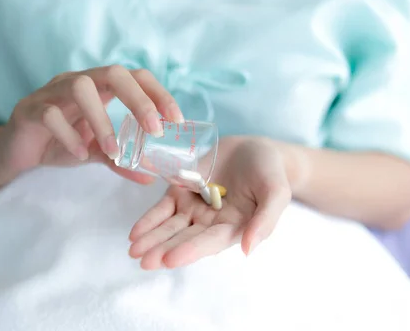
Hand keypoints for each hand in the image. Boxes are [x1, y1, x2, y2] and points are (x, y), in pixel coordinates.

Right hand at [0, 65, 183, 182]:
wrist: (18, 151)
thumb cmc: (61, 142)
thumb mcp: (96, 152)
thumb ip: (121, 160)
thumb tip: (150, 177)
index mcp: (100, 87)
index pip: (135, 76)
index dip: (158, 93)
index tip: (176, 120)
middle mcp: (78, 81)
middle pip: (113, 73)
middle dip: (139, 99)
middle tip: (154, 130)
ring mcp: (51, 92)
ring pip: (80, 88)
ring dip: (103, 120)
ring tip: (114, 151)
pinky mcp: (29, 109)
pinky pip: (50, 114)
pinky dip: (69, 135)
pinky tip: (79, 155)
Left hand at [128, 137, 292, 269]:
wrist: (256, 149)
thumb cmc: (271, 172)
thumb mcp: (276, 193)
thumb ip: (265, 221)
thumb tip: (248, 249)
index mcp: (234, 227)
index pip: (209, 242)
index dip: (190, 250)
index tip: (169, 259)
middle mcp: (211, 222)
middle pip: (185, 238)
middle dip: (163, 249)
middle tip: (143, 260)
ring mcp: (195, 208)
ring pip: (170, 226)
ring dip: (152, 238)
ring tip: (133, 250)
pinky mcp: (182, 191)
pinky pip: (163, 208)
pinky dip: (149, 220)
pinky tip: (134, 233)